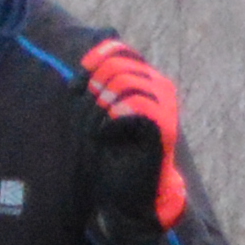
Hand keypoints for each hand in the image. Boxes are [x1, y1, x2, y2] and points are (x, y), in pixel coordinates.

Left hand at [77, 36, 190, 234]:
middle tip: (93, 122)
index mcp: (145, 79)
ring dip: (101, 109)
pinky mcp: (165, 127)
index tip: (78, 94)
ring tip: (101, 132)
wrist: (128, 194)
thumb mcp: (94, 110)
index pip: (117, 51)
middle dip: (94, 93)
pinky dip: (112, 122)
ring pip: (124, 83)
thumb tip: (88, 53)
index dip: (91, 67)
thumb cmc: (110, 152)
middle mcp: (160, 87)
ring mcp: (165, 106)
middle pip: (116, 66)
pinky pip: (133, 106)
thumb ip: (94, 81)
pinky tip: (109, 138)